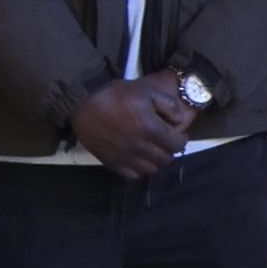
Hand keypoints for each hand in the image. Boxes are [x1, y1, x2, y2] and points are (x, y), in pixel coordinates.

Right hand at [69, 71, 191, 178]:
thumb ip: (168, 105)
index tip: (179, 134)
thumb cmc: (117, 95)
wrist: (84, 104)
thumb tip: (180, 121)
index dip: (182, 139)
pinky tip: (138, 159)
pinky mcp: (112, 163)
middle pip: (166, 160)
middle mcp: (141, 148)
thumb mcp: (147, 91)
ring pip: (151, 170)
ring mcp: (126, 158)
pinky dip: (139, 170)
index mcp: (151, 129)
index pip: (177, 145)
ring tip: (153, 151)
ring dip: (156, 162)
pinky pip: (133, 176)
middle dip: (170, 150)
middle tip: (166, 141)